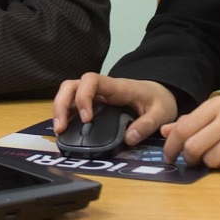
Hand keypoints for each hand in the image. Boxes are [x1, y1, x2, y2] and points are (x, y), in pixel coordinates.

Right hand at [52, 73, 178, 148]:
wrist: (160, 94)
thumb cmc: (158, 100)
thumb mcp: (160, 112)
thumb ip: (147, 124)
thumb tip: (129, 138)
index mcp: (116, 87)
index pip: (92, 81)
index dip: (84, 97)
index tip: (87, 119)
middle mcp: (102, 88)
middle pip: (72, 84)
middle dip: (62, 104)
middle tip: (61, 128)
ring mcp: (95, 95)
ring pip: (69, 92)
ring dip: (60, 109)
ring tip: (59, 130)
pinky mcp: (93, 103)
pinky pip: (74, 103)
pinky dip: (66, 114)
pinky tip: (65, 129)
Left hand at [160, 95, 219, 172]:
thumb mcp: (216, 114)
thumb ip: (190, 122)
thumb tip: (165, 131)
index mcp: (216, 104)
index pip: (184, 128)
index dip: (171, 145)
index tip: (169, 156)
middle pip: (194, 146)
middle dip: (189, 158)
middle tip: (192, 160)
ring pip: (211, 159)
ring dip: (210, 163)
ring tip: (218, 156)